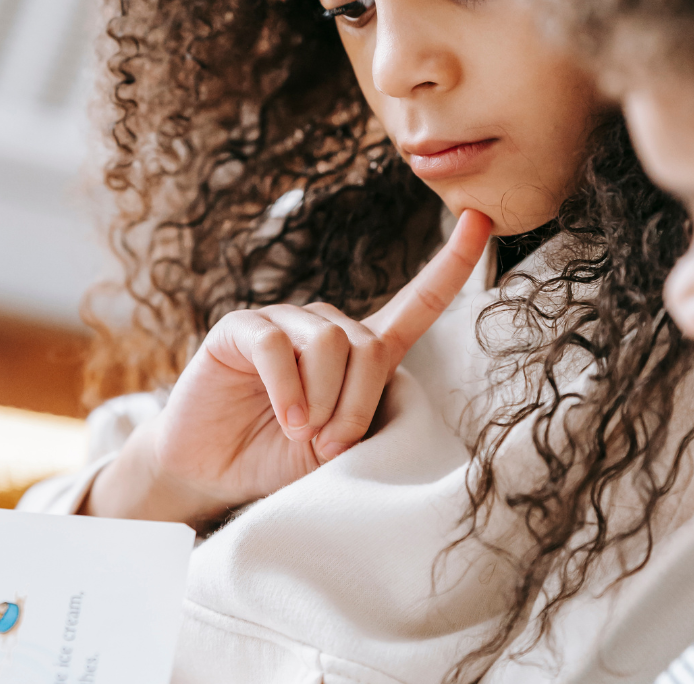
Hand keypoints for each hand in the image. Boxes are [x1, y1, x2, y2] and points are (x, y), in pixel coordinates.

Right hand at [86, 210, 491, 528]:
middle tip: (331, 445)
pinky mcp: (241, 328)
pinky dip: (287, 388)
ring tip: (302, 432)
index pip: (416, 303)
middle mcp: (326, 327)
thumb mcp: (335, 446)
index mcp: (360, 350)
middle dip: (355, 404)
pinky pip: (277, 345)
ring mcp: (283, 322)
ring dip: (321, 400)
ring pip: (328, 342)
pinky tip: (285, 417)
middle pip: (366, 345)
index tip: (481, 219)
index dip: (450, 265)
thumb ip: (360, 415)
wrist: (212, 473)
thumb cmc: (279, 458)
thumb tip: (369, 384)